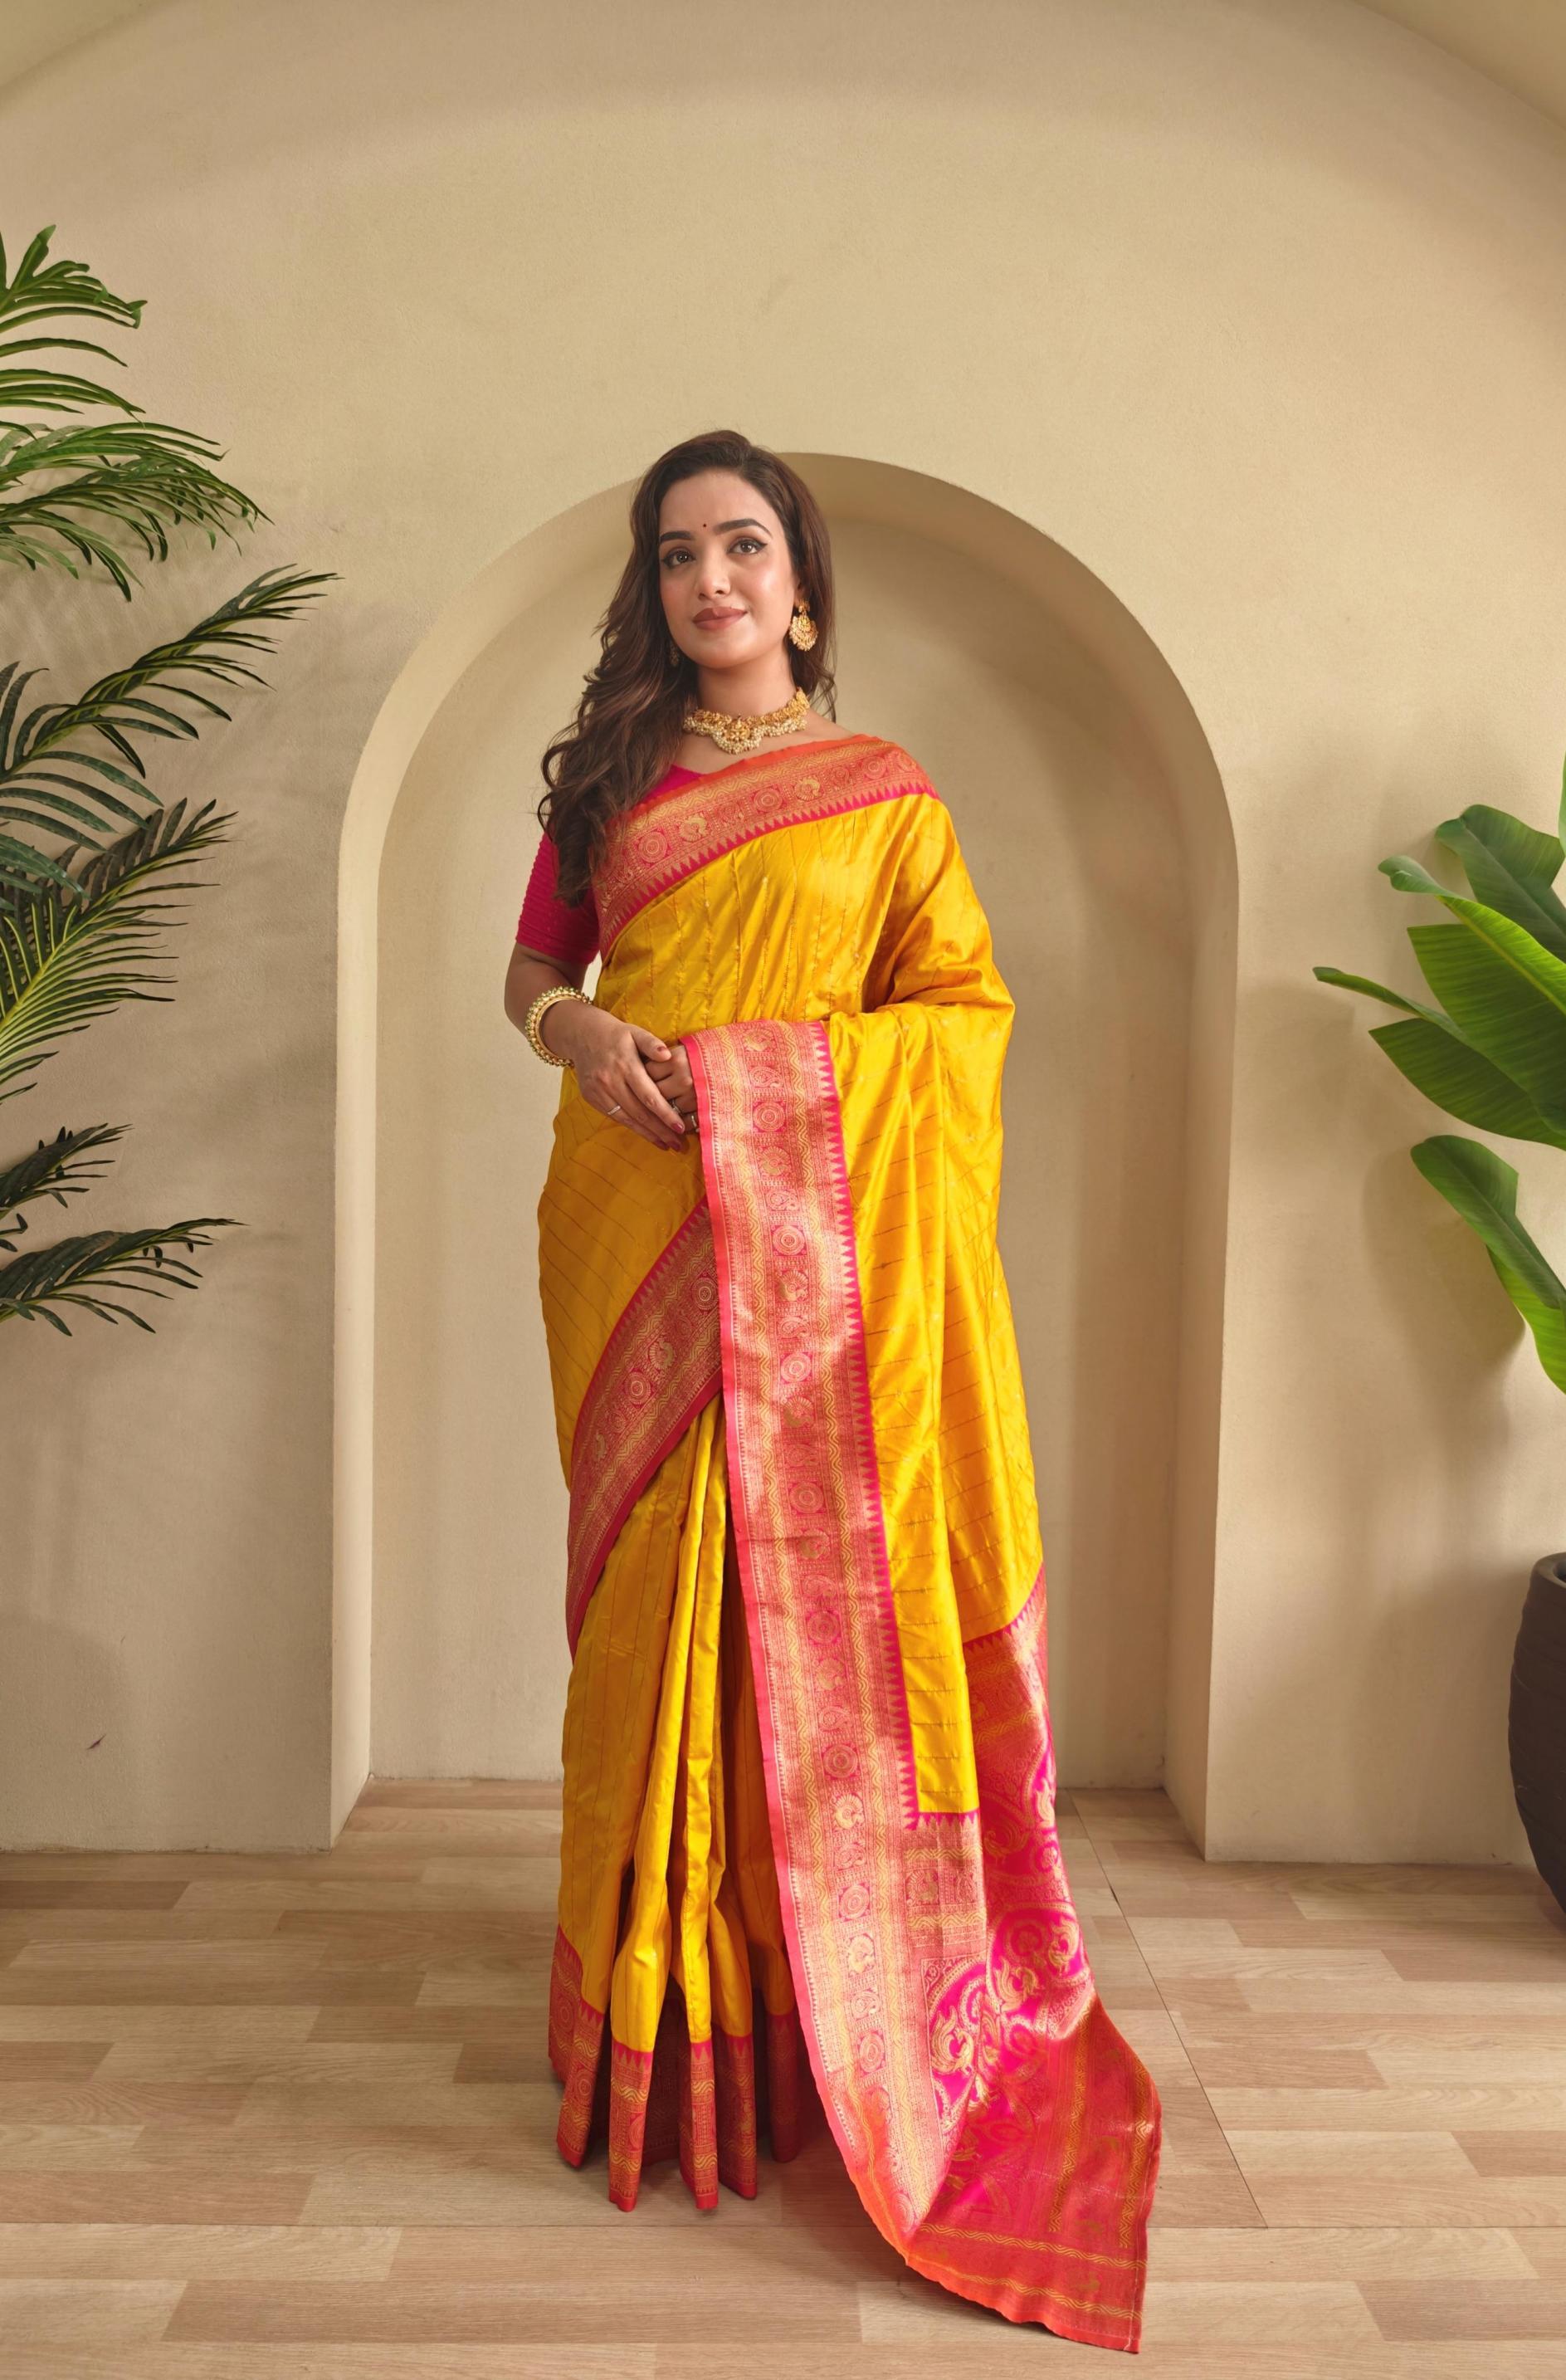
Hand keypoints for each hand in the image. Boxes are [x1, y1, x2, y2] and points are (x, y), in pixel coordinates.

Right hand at [542, 1001, 689, 1151]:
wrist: (581, 1034)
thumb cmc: (616, 1034)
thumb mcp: (635, 1032)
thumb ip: (652, 1043)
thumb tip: (668, 1056)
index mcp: (625, 1064)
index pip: (649, 1096)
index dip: (665, 1114)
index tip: (680, 1127)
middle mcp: (610, 1080)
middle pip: (640, 1112)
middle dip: (660, 1130)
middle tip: (678, 1144)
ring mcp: (599, 1091)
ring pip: (627, 1118)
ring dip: (648, 1134)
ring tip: (666, 1144)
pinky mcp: (591, 1098)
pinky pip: (615, 1117)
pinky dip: (632, 1127)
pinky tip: (647, 1134)